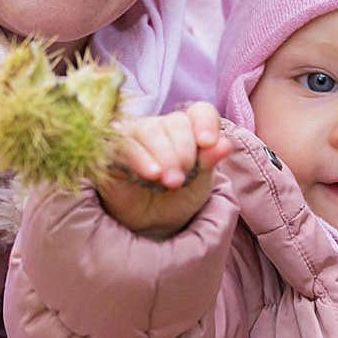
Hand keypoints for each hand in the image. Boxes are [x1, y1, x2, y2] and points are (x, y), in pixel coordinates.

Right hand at [95, 103, 232, 238]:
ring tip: (172, 182)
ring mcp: (134, 137)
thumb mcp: (199, 183)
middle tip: (183, 178)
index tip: (208, 143)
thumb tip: (225, 144)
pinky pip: (124, 145)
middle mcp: (160, 128)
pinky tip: (152, 173)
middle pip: (174, 122)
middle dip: (183, 150)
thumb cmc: (177, 200)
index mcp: (188, 130)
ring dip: (163, 154)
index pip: (199, 111)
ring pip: (149, 130)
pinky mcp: (112, 151)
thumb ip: (209, 162)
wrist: (151, 226)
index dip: (205, 123)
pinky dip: (140, 158)